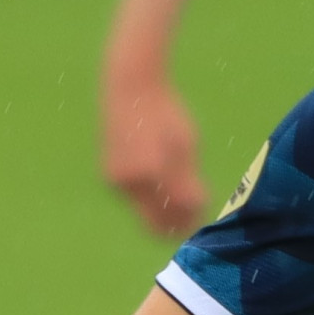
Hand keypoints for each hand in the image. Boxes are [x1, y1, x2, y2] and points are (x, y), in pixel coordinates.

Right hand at [100, 67, 208, 240]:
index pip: (177, 210)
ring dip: (161, 212)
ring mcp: (117, 181)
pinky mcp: (110, 179)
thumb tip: (196, 208)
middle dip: (175, 223)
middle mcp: (131, 181)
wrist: (130, 91)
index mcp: (154, 170)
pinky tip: (159, 182)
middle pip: (156, 222)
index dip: (192, 218)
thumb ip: (189, 180)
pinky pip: (134, 200)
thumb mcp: (187, 144)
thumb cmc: (165, 113)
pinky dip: (149, 199)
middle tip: (192, 216)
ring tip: (179, 196)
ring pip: (144, 213)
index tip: (203, 213)